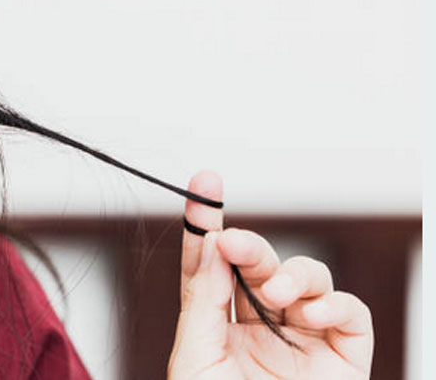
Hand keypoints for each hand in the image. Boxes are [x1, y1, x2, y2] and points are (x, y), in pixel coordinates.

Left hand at [167, 171, 373, 379]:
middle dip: (248, 245)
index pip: (210, 267)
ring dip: (291, 274)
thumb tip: (212, 250)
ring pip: (307, 278)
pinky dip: (331, 304)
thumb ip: (203, 303)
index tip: (204, 183)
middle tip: (233, 241)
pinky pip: (348, 311)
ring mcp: (303, 338)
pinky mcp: (342, 355)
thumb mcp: (195, 360)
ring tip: (275, 295)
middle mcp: (260, 326)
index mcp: (217, 327)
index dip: (206, 225)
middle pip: (256, 265)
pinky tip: (306, 315)